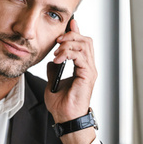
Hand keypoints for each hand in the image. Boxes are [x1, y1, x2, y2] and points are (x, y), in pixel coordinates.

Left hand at [45, 18, 96, 143]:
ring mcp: (90, 71)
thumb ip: (54, 69)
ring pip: (84, 45)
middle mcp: (89, 68)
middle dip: (71, 36)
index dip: (76, 32)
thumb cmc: (62, 106)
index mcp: (83, 68)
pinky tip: (58, 58)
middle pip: (86, 40)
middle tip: (57, 41)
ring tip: (56, 52)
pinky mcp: (87, 76)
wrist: (65, 118)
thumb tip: (52, 60)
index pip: (83, 43)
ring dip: (68, 44)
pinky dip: (68, 53)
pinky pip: (81, 56)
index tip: (67, 25)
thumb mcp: (53, 82)